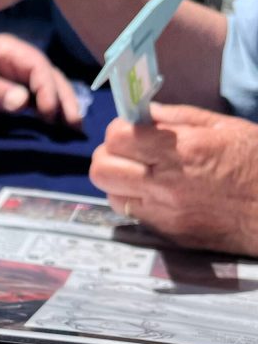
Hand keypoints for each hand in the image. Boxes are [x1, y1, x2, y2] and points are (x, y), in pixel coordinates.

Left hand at [0, 35, 81, 124]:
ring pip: (46, 90)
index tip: (50, 112)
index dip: (48, 88)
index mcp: (5, 49)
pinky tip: (57, 127)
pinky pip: (34, 102)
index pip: (37, 66)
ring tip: (73, 128)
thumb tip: (24, 103)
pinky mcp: (10, 94)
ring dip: (60, 107)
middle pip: (48, 77)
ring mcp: (14, 77)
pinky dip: (47, 113)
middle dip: (63, 98)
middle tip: (75, 124)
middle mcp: (15, 60)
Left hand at [90, 103, 257, 254]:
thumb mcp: (224, 127)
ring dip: (117, 180)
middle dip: (109, 155)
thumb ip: (178, 117)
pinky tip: (152, 193)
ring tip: (139, 173)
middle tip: (128, 151)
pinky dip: (132, 201)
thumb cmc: (257, 162)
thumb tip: (146, 112)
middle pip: (101, 169)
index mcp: (181, 149)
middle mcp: (165, 183)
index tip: (132, 129)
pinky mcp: (167, 232)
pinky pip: (130, 214)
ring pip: (110, 194)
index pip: (117, 137)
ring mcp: (163, 212)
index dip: (119, 130)